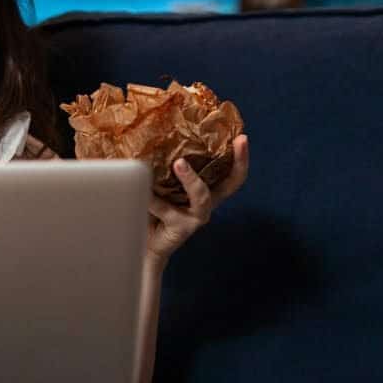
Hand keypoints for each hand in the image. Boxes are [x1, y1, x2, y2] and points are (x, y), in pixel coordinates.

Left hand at [145, 134, 249, 263]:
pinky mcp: (181, 228)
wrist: (143, 244)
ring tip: (178, 163)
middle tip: (239, 142)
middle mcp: (206, 203)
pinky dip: (152, 198)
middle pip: (230, 184)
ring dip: (191, 178)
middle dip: (238, 162)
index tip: (242, 137)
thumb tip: (146, 137)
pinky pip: (166, 209)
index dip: (241, 157)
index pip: (230, 173)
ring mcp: (196, 217)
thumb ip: (161, 167)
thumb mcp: (161, 185)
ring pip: (201, 196)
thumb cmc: (153, 210)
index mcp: (205, 189)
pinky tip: (141, 190)